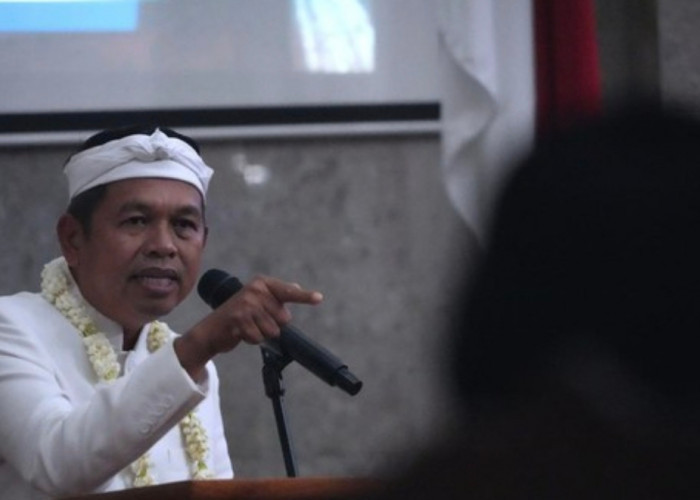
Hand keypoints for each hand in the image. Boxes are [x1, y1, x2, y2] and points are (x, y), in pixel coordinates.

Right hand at [174, 275, 322, 377]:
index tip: (319, 298)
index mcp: (262, 283)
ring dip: (262, 333)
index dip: (304, 297)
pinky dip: (253, 339)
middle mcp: (255, 290)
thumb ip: (277, 295)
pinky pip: (259, 337)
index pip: (288, 291)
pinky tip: (242, 332)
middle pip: (283, 318)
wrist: (212, 328)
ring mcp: (246, 304)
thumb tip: (296, 287)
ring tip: (248, 326)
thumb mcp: (257, 299)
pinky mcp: (238, 320)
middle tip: (256, 320)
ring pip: (273, 330)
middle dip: (272, 324)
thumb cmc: (239, 314)